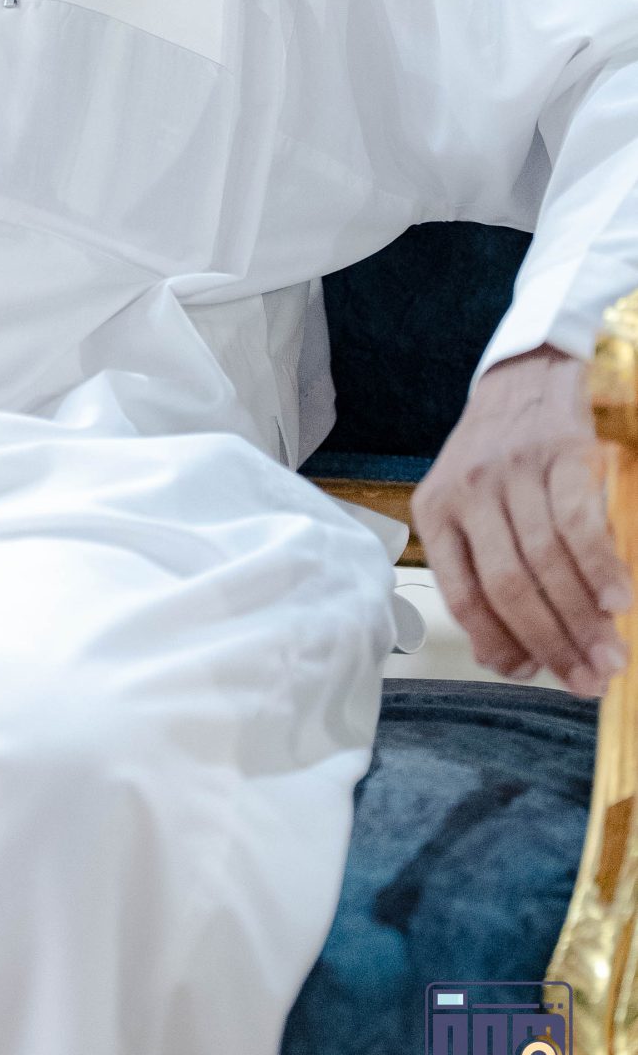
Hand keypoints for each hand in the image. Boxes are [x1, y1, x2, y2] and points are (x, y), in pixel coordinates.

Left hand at [414, 346, 629, 699]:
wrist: (523, 375)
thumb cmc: (496, 458)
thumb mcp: (468, 505)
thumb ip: (481, 570)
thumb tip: (508, 657)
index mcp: (436, 511)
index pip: (462, 594)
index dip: (498, 642)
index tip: (533, 675)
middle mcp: (468, 491)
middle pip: (509, 585)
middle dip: (551, 643)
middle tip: (587, 680)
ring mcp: (513, 470)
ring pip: (546, 560)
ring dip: (584, 619)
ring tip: (611, 657)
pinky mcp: (558, 451)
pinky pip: (580, 522)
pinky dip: (601, 568)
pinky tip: (620, 602)